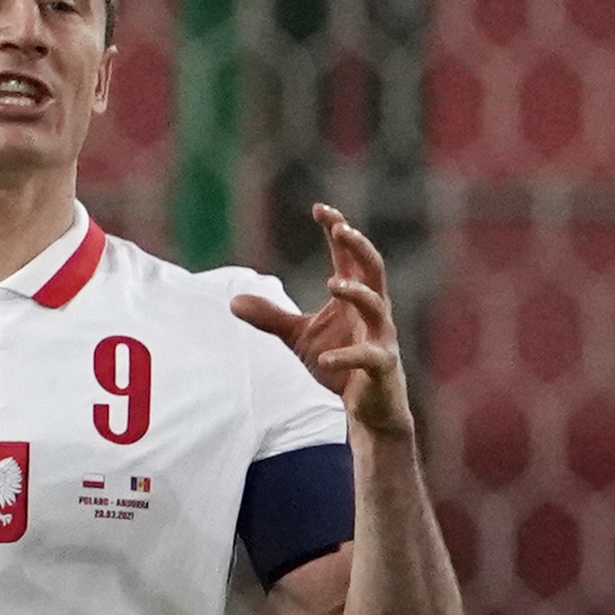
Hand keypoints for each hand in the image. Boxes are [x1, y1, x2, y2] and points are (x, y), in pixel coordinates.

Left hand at [232, 203, 413, 436]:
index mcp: (354, 296)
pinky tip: (325, 358)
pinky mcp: (382, 366)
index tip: (319, 208)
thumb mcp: (298, 337)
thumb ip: (271, 318)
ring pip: (377, 306)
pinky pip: (368, 356)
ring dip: (356, 293)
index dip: (337, 230)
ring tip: (331, 284)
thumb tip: (232, 302)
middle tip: (342, 229)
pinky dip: (346, 355)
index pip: (348, 256)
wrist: (368, 406)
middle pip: (373, 269)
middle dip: (359, 247)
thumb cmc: (339, 363)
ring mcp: (381, 337)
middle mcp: (373, 310)